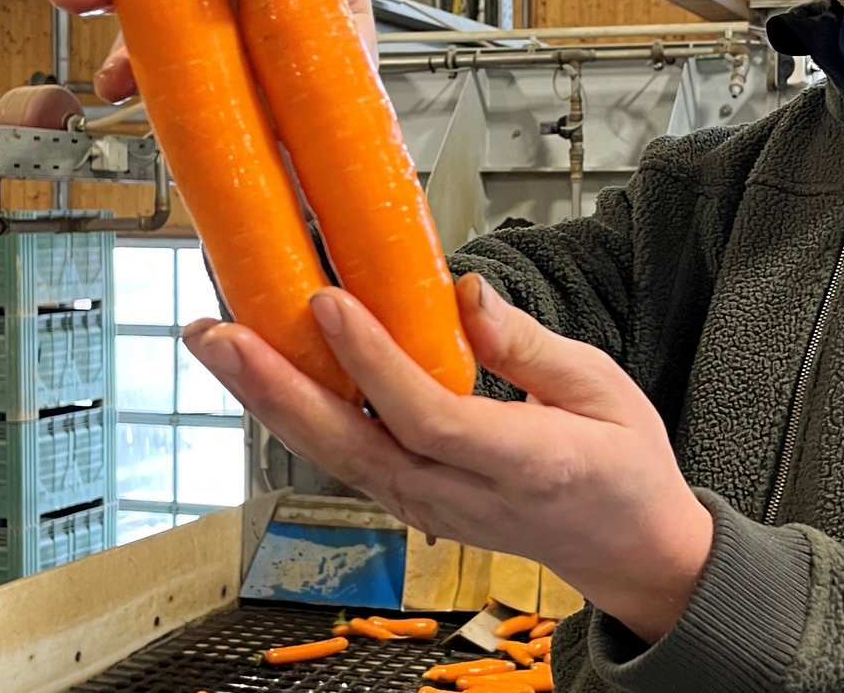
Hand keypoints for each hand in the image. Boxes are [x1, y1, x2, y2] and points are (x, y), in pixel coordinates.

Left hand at [183, 273, 713, 643]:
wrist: (628, 552)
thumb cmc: (623, 466)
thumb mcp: (603, 389)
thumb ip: (528, 345)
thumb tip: (461, 292)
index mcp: (526, 463)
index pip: (430, 417)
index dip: (373, 363)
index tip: (328, 302)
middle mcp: (463, 497)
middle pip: (354, 447)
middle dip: (277, 387)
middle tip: (218, 333)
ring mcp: (430, 509)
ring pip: (335, 458)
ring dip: (269, 400)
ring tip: (215, 343)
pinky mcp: (412, 506)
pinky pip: (345, 461)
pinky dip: (296, 417)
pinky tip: (260, 375)